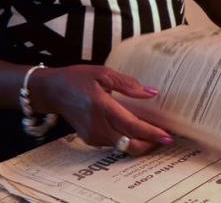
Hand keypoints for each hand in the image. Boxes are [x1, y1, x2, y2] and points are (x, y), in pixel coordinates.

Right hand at [31, 65, 171, 154]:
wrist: (53, 91)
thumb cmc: (78, 79)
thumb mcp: (103, 73)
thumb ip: (128, 84)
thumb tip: (151, 93)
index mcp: (102, 107)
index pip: (132, 126)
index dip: (151, 133)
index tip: (167, 136)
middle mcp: (98, 126)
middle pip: (130, 144)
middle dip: (150, 144)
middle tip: (166, 137)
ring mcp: (93, 136)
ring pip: (123, 147)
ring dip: (140, 143)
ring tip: (155, 133)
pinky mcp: (91, 140)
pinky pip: (115, 144)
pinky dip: (128, 140)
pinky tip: (136, 130)